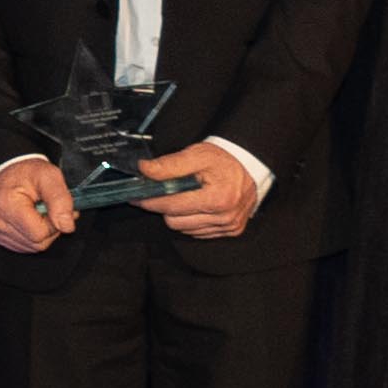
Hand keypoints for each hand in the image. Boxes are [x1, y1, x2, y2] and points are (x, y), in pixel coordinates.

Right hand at [0, 154, 79, 252]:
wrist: (3, 169)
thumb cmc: (26, 172)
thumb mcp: (49, 176)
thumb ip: (61, 200)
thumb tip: (67, 226)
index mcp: (6, 204)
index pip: (40, 233)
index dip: (54, 222)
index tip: (53, 207)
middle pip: (36, 244)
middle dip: (49, 228)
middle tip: (48, 208)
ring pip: (31, 247)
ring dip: (40, 232)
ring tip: (37, 212)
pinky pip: (22, 246)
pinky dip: (30, 235)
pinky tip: (28, 219)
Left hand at [140, 143, 265, 237]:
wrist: (251, 165)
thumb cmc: (224, 159)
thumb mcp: (196, 155)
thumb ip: (169, 164)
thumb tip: (144, 170)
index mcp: (217, 199)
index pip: (172, 205)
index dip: (150, 200)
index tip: (136, 196)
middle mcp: (224, 217)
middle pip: (175, 221)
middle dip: (164, 207)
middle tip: (161, 193)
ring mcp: (228, 227)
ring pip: (185, 229)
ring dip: (177, 215)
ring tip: (182, 197)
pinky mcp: (231, 231)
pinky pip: (198, 233)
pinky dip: (191, 221)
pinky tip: (194, 206)